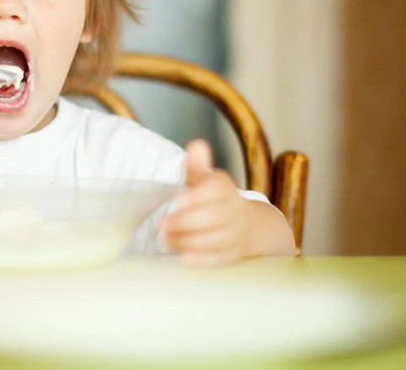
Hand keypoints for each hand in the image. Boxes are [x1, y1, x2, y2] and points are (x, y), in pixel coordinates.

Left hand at [162, 139, 248, 266]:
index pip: (215, 189)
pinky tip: (183, 258)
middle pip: (213, 216)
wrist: (244, 223)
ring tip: (166, 240)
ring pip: (214, 239)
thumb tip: (197, 144)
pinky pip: (219, 259)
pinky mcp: (233, 255)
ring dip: (188, 241)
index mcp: (224, 187)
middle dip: (184, 221)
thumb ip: (196, 165)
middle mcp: (234, 210)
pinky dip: (201, 259)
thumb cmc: (211, 198)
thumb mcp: (203, 179)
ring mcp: (236, 234)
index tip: (175, 201)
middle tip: (161, 224)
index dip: (196, 196)